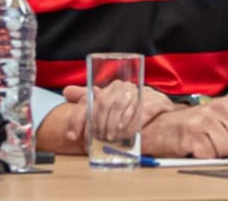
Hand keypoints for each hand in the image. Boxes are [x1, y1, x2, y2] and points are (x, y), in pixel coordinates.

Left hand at [62, 82, 177, 145]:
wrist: (161, 112)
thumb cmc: (132, 108)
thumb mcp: (110, 102)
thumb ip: (89, 98)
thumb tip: (66, 91)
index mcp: (113, 87)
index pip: (90, 99)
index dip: (78, 118)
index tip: (72, 136)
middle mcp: (126, 87)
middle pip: (103, 103)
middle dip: (96, 125)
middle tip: (94, 140)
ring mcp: (141, 93)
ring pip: (119, 107)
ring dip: (111, 126)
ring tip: (109, 139)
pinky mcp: (155, 103)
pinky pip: (139, 112)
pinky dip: (129, 125)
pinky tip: (124, 135)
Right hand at [140, 95, 227, 158]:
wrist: (157, 127)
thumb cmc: (189, 125)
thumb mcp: (215, 119)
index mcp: (226, 105)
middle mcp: (217, 110)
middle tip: (215, 142)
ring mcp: (205, 122)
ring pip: (227, 149)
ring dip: (216, 152)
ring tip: (203, 144)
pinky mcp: (194, 137)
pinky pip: (211, 155)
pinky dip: (203, 156)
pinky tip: (194, 148)